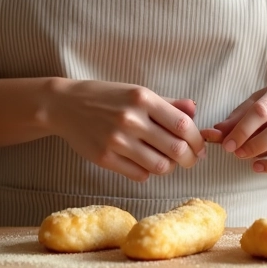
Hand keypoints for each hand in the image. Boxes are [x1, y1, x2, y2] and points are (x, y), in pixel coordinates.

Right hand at [47, 79, 206, 181]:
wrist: (66, 105)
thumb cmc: (107, 97)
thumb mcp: (137, 92)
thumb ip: (167, 103)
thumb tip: (194, 110)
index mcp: (143, 99)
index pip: (182, 125)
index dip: (197, 140)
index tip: (200, 146)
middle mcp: (131, 119)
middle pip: (176, 149)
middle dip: (190, 159)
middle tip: (191, 160)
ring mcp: (117, 140)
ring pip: (160, 166)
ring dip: (170, 167)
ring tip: (168, 162)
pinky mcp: (105, 158)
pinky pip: (139, 174)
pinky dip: (148, 172)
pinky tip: (146, 163)